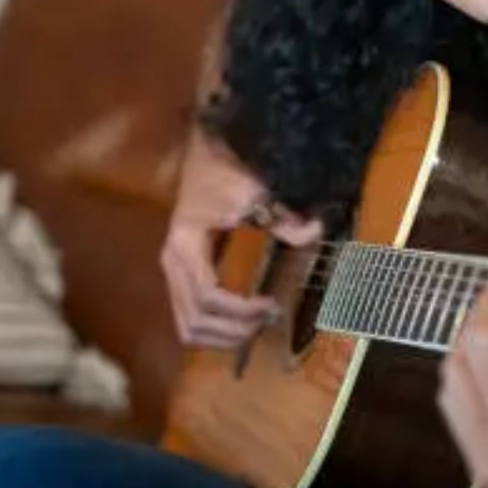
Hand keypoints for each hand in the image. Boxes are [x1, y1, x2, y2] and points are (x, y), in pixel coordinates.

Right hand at [160, 128, 321, 349]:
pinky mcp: (181, 274)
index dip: (241, 310)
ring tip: (255, 326)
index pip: (209, 296)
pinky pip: (189, 317)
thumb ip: (283, 218)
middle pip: (195, 320)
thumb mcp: (255, 192)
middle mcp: (172, 264)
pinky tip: (240, 322)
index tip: (272, 305)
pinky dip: (213, 329)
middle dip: (234, 330)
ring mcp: (173, 271)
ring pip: (188, 327)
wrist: (206, 152)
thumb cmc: (226, 171)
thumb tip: (314, 233)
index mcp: (184, 247)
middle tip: (267, 320)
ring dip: (222, 336)